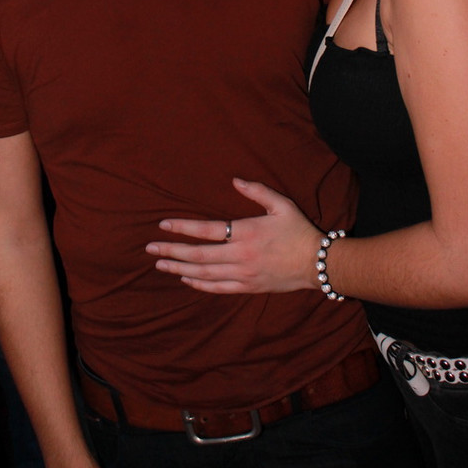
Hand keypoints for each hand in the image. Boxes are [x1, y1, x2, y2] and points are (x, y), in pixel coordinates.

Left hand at [146, 178, 320, 293]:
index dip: (182, 227)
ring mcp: (243, 274)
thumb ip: (257, 191)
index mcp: (246, 232)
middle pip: (198, 255)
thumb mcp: (281, 204)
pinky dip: (200, 284)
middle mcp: (240, 255)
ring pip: (204, 273)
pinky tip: (186, 279)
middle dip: (171, 251)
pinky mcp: (248, 287)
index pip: (205, 230)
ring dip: (179, 269)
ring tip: (160, 265)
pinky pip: (218, 287)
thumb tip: (234, 180)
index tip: (163, 224)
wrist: (317, 263)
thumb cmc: (299, 230)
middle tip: (150, 249)